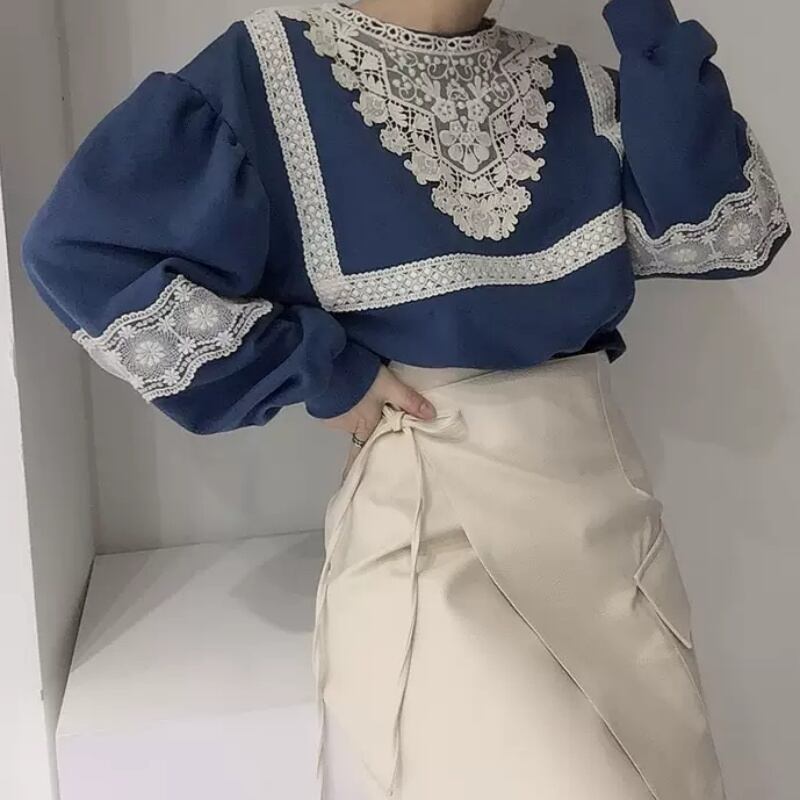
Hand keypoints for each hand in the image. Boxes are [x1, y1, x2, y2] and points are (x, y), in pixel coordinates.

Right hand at [320, 365, 436, 482]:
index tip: (355, 483)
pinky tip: (348, 389)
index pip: (360, 455)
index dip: (357, 468)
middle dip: (366, 424)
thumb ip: (409, 400)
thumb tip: (431, 416)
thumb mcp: (390, 386)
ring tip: (362, 394)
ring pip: (348, 418)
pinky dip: (343, 402)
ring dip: (354, 409)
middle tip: (374, 413)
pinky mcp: (322, 404)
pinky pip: (336, 408)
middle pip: (359, 430)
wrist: (328, 362)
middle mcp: (345, 427)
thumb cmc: (360, 379)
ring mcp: (331, 417)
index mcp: (363, 428)